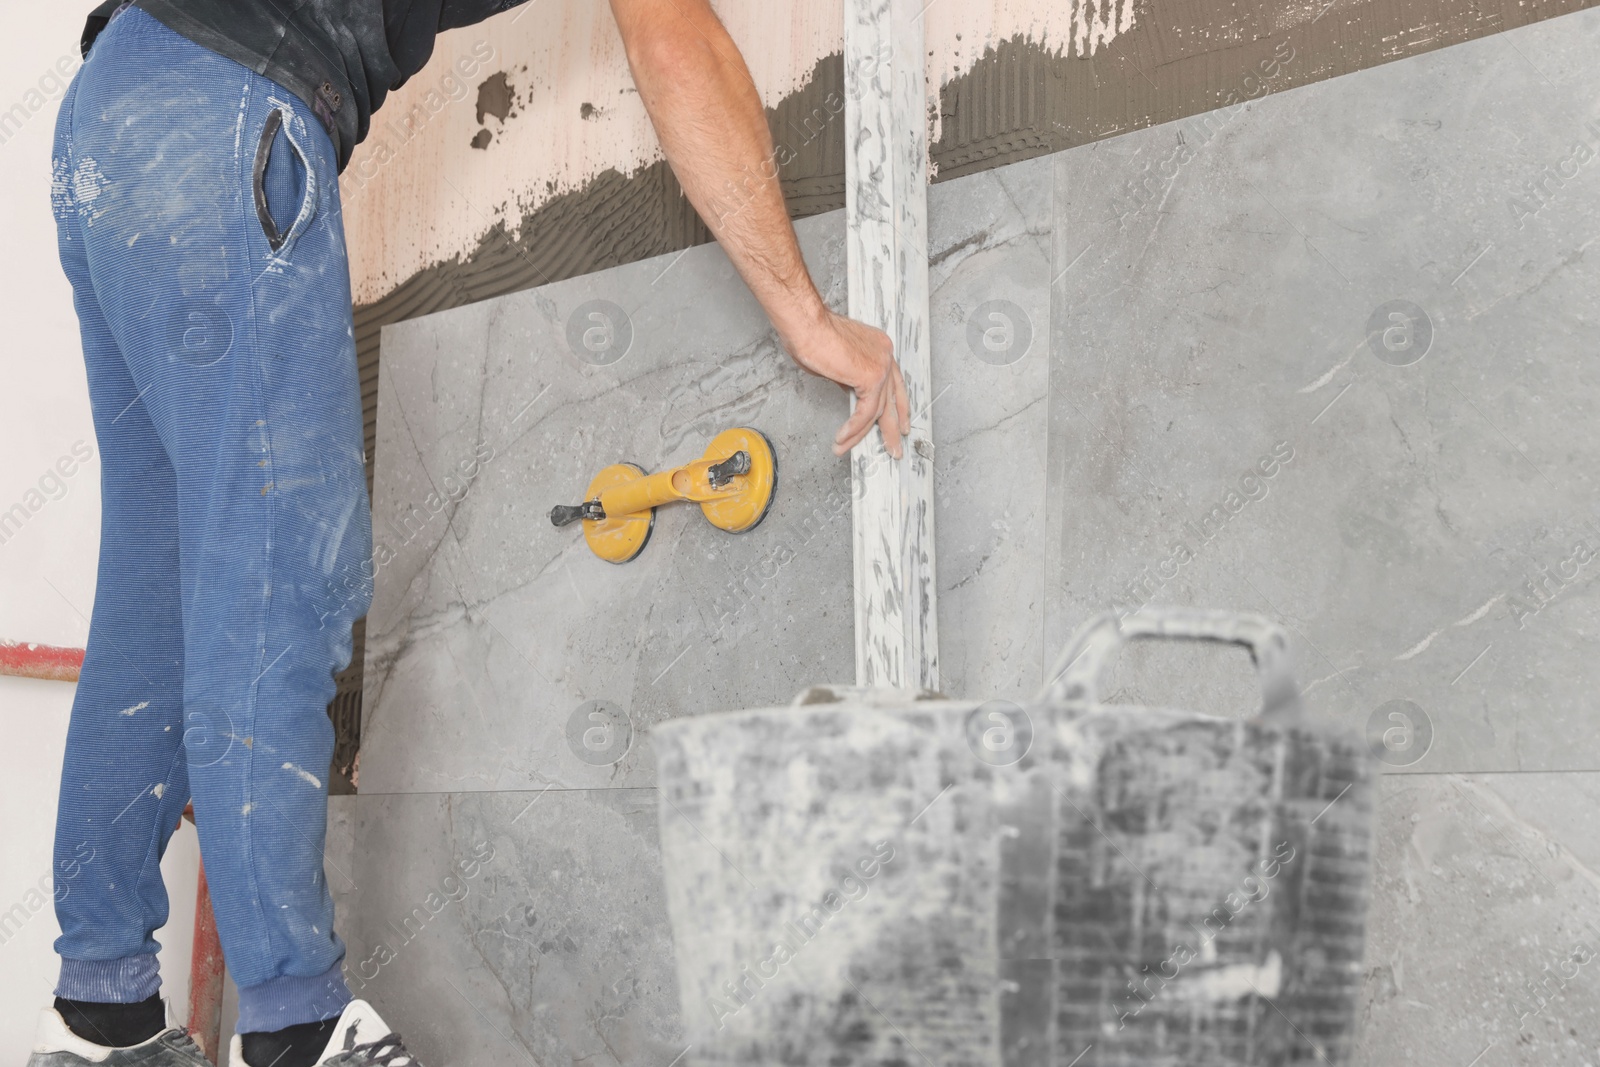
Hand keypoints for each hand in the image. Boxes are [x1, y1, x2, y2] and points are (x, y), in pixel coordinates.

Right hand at [784, 310, 910, 457]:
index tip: (897, 422)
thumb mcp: (836, 361)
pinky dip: (853, 428)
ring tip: (849, 448)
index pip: (892, 383)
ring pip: (878, 410)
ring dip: (863, 434)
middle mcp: (885, 355)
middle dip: (893, 426)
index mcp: (879, 348)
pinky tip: (842, 438)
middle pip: (893, 399)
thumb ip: (848, 377)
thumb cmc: (812, 336)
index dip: (895, 406)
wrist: (806, 326)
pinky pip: (865, 412)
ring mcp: (881, 366)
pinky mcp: (871, 377)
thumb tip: (850, 390)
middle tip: (894, 446)